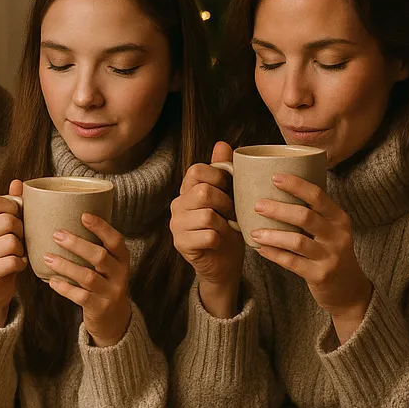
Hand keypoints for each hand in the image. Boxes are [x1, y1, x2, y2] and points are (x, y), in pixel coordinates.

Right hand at [0, 180, 27, 327]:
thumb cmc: (3, 253)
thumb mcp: (7, 228)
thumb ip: (12, 204)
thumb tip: (17, 182)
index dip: (15, 209)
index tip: (18, 220)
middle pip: (7, 221)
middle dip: (22, 231)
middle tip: (20, 241)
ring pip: (11, 242)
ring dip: (21, 249)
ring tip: (17, 254)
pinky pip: (11, 261)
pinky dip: (21, 264)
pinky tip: (17, 266)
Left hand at [45, 214, 131, 347]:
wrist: (116, 321)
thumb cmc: (106, 285)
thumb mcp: (110, 267)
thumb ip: (98, 249)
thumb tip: (70, 222)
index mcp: (122, 260)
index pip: (116, 241)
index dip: (101, 227)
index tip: (83, 216)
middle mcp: (120, 275)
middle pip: (99, 256)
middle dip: (77, 244)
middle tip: (57, 234)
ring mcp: (110, 293)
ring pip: (87, 277)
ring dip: (65, 266)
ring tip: (47, 257)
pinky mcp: (99, 308)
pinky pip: (79, 296)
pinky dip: (64, 287)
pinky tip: (52, 280)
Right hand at [169, 141, 243, 318]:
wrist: (225, 263)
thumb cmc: (228, 228)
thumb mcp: (230, 196)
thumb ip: (224, 171)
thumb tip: (222, 143)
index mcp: (188, 190)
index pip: (197, 171)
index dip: (218, 178)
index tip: (230, 190)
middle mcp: (177, 205)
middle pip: (203, 192)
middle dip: (225, 203)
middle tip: (231, 213)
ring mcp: (176, 226)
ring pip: (207, 215)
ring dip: (224, 223)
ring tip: (226, 228)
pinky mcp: (181, 244)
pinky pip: (208, 235)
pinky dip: (220, 239)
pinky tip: (218, 242)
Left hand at [250, 173, 371, 343]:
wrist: (349, 290)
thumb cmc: (333, 253)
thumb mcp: (332, 230)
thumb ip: (314, 215)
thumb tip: (277, 193)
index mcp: (339, 219)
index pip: (318, 196)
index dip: (296, 185)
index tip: (274, 177)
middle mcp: (337, 236)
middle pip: (305, 217)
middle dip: (278, 209)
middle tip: (257, 205)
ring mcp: (330, 257)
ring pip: (297, 242)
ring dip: (272, 235)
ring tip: (253, 231)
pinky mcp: (319, 276)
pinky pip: (292, 262)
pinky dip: (274, 254)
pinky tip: (260, 249)